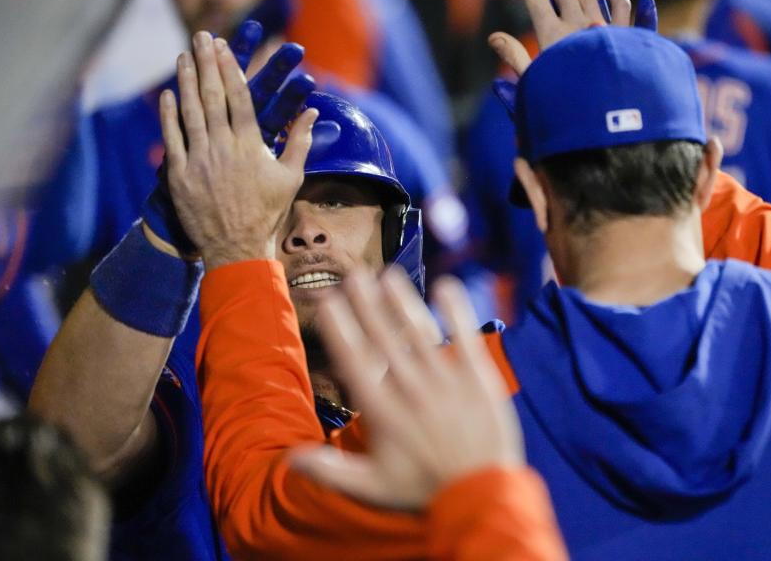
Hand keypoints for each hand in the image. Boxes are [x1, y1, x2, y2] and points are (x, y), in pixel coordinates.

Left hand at [159, 31, 317, 269]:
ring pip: (190, 111)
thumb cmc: (267, 212)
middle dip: (206, 63)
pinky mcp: (180, 174)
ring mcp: (200, 159)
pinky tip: (168, 94)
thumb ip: (300, 141)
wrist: (236, 247)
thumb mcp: (291, 177)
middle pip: (212, 96)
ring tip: (183, 56)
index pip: (239, 97)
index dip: (230, 68)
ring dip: (186, 80)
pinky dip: (169, 114)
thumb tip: (313, 113)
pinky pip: (172, 137)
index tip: (223, 46)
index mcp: (251, 145)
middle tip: (200, 36)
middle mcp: (224, 147)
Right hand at [291, 268, 523, 510]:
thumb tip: (288, 460)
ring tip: (387, 274)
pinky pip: (465, 335)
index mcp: (383, 412)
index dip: (341, 328)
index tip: (329, 302)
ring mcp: (447, 381)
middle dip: (366, 304)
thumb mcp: (372, 486)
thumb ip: (330, 470)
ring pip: (419, 331)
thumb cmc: (423, 489)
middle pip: (384, 338)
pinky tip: (445, 285)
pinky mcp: (478, 377)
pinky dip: (455, 310)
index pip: (355, 361)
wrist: (482, 495)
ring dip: (402, 300)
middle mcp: (412, 390)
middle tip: (353, 275)